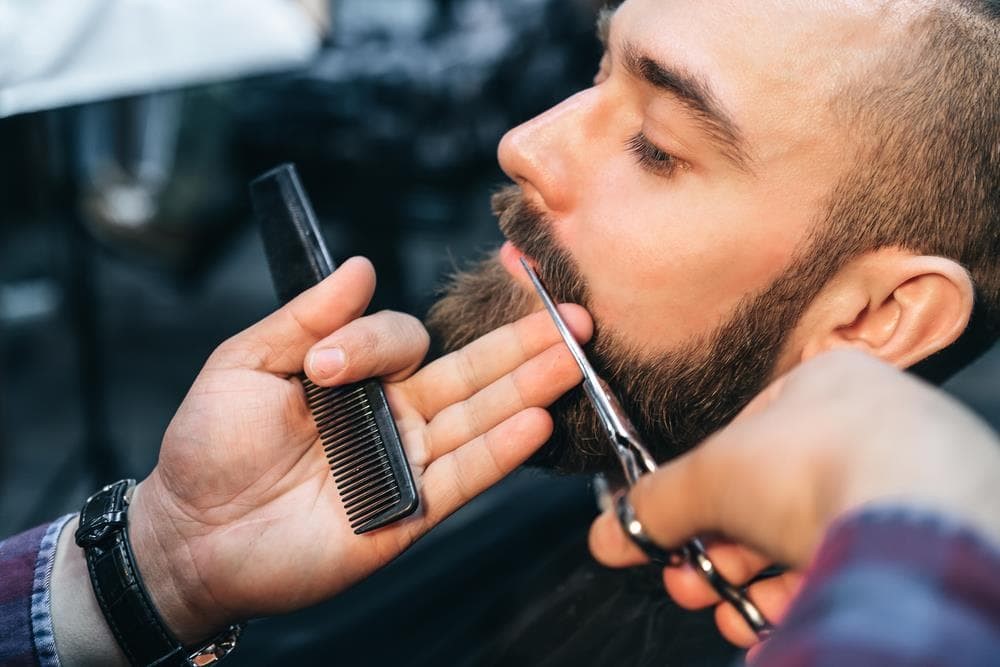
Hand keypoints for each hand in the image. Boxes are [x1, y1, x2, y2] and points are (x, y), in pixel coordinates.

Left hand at [128, 257, 591, 642]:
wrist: (193, 535)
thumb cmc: (210, 448)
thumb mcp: (246, 364)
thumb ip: (307, 316)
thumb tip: (359, 264)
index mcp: (358, 378)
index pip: (403, 341)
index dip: (375, 343)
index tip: (325, 367)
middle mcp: (393, 416)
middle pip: (468, 373)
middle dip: (520, 344)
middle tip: (569, 315)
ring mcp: (406, 463)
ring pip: (477, 419)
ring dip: (527, 388)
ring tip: (572, 357)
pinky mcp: (410, 512)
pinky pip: (462, 477)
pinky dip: (500, 451)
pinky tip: (537, 420)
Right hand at [588, 350, 999, 647]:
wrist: (914, 517)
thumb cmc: (818, 463)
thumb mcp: (709, 476)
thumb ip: (655, 502)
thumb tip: (610, 532)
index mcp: (825, 380)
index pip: (742, 439)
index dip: (699, 492)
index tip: (671, 533)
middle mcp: (873, 423)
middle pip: (770, 495)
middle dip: (717, 549)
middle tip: (688, 581)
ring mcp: (909, 477)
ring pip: (808, 535)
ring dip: (751, 580)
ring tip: (723, 611)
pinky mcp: (931, 533)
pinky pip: (852, 562)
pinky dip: (802, 594)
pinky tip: (767, 621)